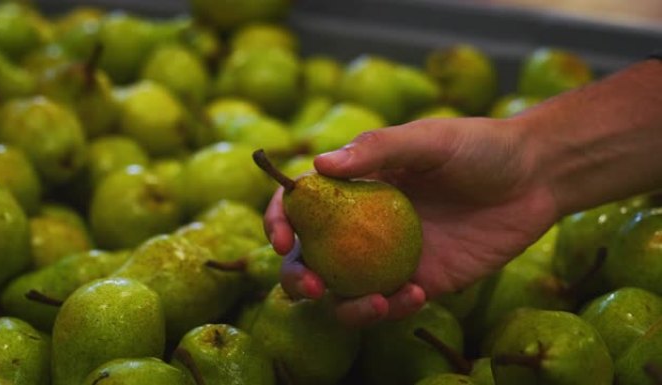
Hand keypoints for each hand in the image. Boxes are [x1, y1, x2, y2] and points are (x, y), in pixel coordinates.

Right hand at [265, 116, 559, 326]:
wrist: (535, 177)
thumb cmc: (478, 146)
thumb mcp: (428, 139)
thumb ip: (375, 149)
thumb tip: (316, 164)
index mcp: (356, 185)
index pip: (301, 203)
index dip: (280, 219)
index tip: (280, 239)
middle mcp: (363, 223)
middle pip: (311, 258)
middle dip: (298, 278)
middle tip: (311, 288)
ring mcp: (390, 256)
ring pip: (345, 292)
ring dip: (347, 306)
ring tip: (378, 302)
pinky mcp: (421, 281)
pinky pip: (391, 304)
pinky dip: (394, 308)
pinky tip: (417, 294)